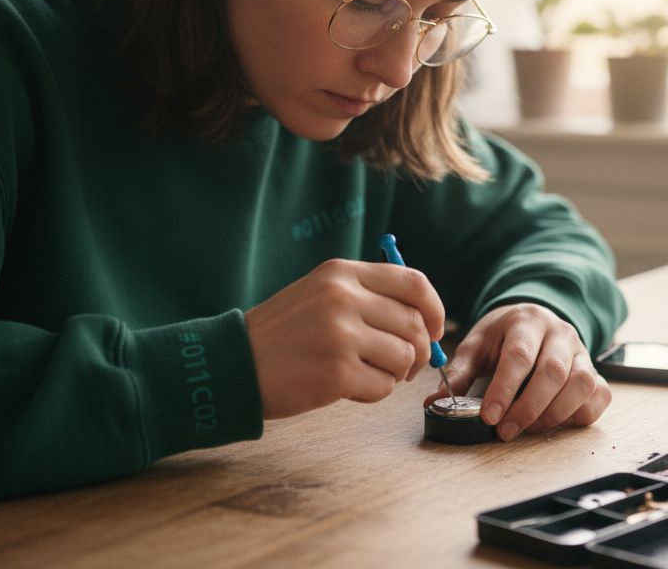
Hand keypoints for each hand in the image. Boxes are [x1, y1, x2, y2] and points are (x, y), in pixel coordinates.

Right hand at [245, 258, 443, 418]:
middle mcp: (343, 299)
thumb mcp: (320, 294)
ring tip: (366, 374)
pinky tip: (349, 388)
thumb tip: (425, 320)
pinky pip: (383, 387)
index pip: (414, 283)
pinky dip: (374, 393)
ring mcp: (341, 336)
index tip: (435, 328)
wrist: (232, 364)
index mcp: (342, 274)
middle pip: (415, 325)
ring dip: (394, 374)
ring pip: (404, 358)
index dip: (434, 309)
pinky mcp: (336, 373)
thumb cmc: (282, 334)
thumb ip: (368, 297)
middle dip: (420, 351)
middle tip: (403, 366)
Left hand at [424, 303, 610, 440]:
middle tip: (505, 431)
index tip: (489, 417)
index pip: (519, 356)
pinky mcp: (595, 370)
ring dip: (555, 413)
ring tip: (529, 429)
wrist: (533, 319)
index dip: (504, 389)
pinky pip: (599, 394)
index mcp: (526, 322)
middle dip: (528, 408)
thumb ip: (460, 373)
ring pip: (581, 383)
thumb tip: (435, 402)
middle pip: (553, 372)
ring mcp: (582, 351)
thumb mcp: (478, 345)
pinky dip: (581, 414)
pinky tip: (556, 423)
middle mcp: (559, 333)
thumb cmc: (503, 336)